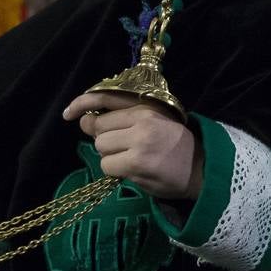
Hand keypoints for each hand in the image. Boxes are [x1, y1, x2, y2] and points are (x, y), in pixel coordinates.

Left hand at [63, 91, 202, 199]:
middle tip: (123, 148)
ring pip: (101, 147)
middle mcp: (142, 119)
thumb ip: (120, 118)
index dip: (82, 106)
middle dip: (105, 139)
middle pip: (98, 127)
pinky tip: (132, 171)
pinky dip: (115, 171)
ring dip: (110, 156)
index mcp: (146, 106)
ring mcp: (139, 141)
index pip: (104, 99)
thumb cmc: (175, 145)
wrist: (202, 169)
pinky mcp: (137, 163)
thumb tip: (82, 120)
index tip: (68, 114)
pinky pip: (107, 166)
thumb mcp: (154, 121)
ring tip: (130, 159)